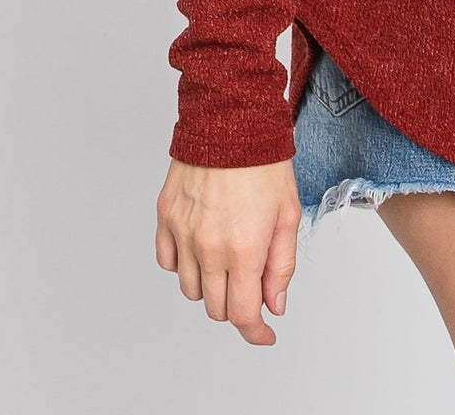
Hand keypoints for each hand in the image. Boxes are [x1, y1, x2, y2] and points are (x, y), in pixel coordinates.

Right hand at [155, 157, 300, 344]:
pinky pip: (168, 263)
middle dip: (237, 304)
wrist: (230, 119)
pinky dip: (183, 265)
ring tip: (228, 257)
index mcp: (244, 249)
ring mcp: (183, 233)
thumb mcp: (289, 214)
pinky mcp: (165, 217)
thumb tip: (274, 305)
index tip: (264, 334)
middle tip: (251, 284)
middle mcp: (209, 248)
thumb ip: (282, 265)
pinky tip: (202, 247)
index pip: (242, 314)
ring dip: (211, 286)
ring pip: (191, 289)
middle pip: (216, 308)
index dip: (256, 331)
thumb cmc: (264, 162)